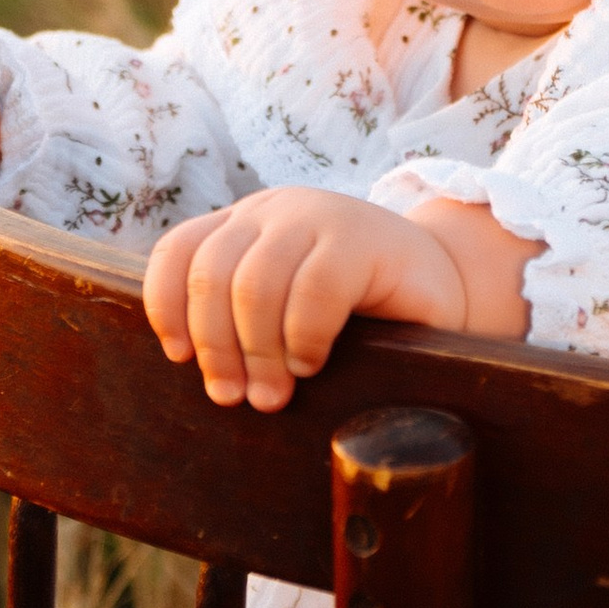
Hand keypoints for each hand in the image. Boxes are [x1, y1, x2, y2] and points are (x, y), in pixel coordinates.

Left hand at [142, 188, 531, 410]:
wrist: (441, 286)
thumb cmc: (357, 312)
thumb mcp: (288, 308)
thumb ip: (244, 321)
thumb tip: (202, 374)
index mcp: (247, 224)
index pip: (179, 250)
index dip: (167, 305)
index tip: (180, 358)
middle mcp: (276, 210)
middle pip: (211, 275)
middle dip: (216, 347)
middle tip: (234, 397)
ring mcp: (320, 217)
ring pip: (254, 284)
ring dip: (257, 352)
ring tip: (273, 395)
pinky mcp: (363, 239)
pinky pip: (313, 291)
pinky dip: (303, 337)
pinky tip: (311, 362)